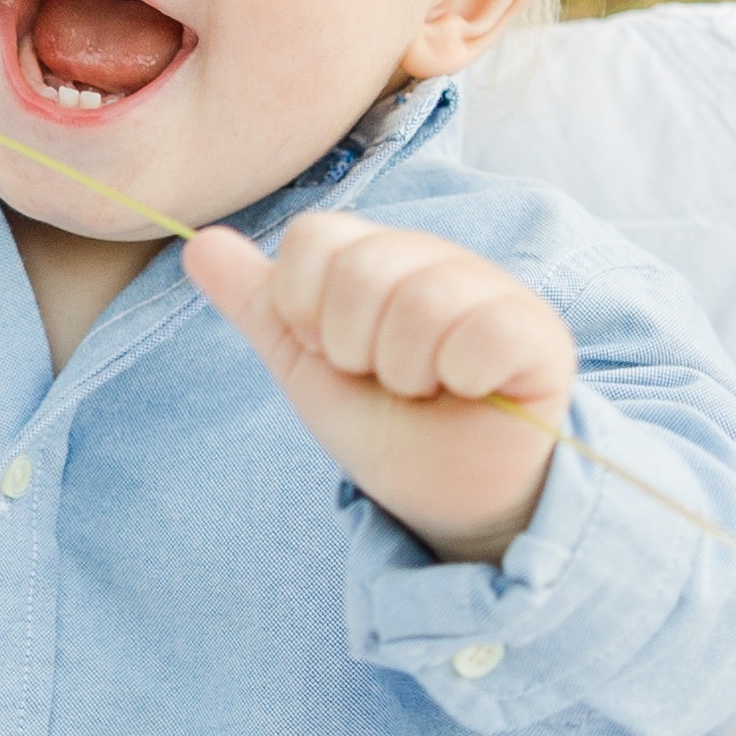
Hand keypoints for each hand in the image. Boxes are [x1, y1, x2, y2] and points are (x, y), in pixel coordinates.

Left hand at [183, 212, 570, 564]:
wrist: (448, 498)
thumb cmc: (387, 428)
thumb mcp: (307, 368)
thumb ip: (257, 305)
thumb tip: (197, 241)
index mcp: (378, 257)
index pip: (314, 237)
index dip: (305, 307)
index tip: (331, 353)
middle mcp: (436, 258)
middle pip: (360, 268)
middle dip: (353, 348)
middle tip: (385, 379)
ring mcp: (491, 290)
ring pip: (418, 302)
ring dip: (407, 371)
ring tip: (427, 391)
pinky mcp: (538, 333)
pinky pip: (481, 333)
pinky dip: (464, 379)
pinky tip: (473, 392)